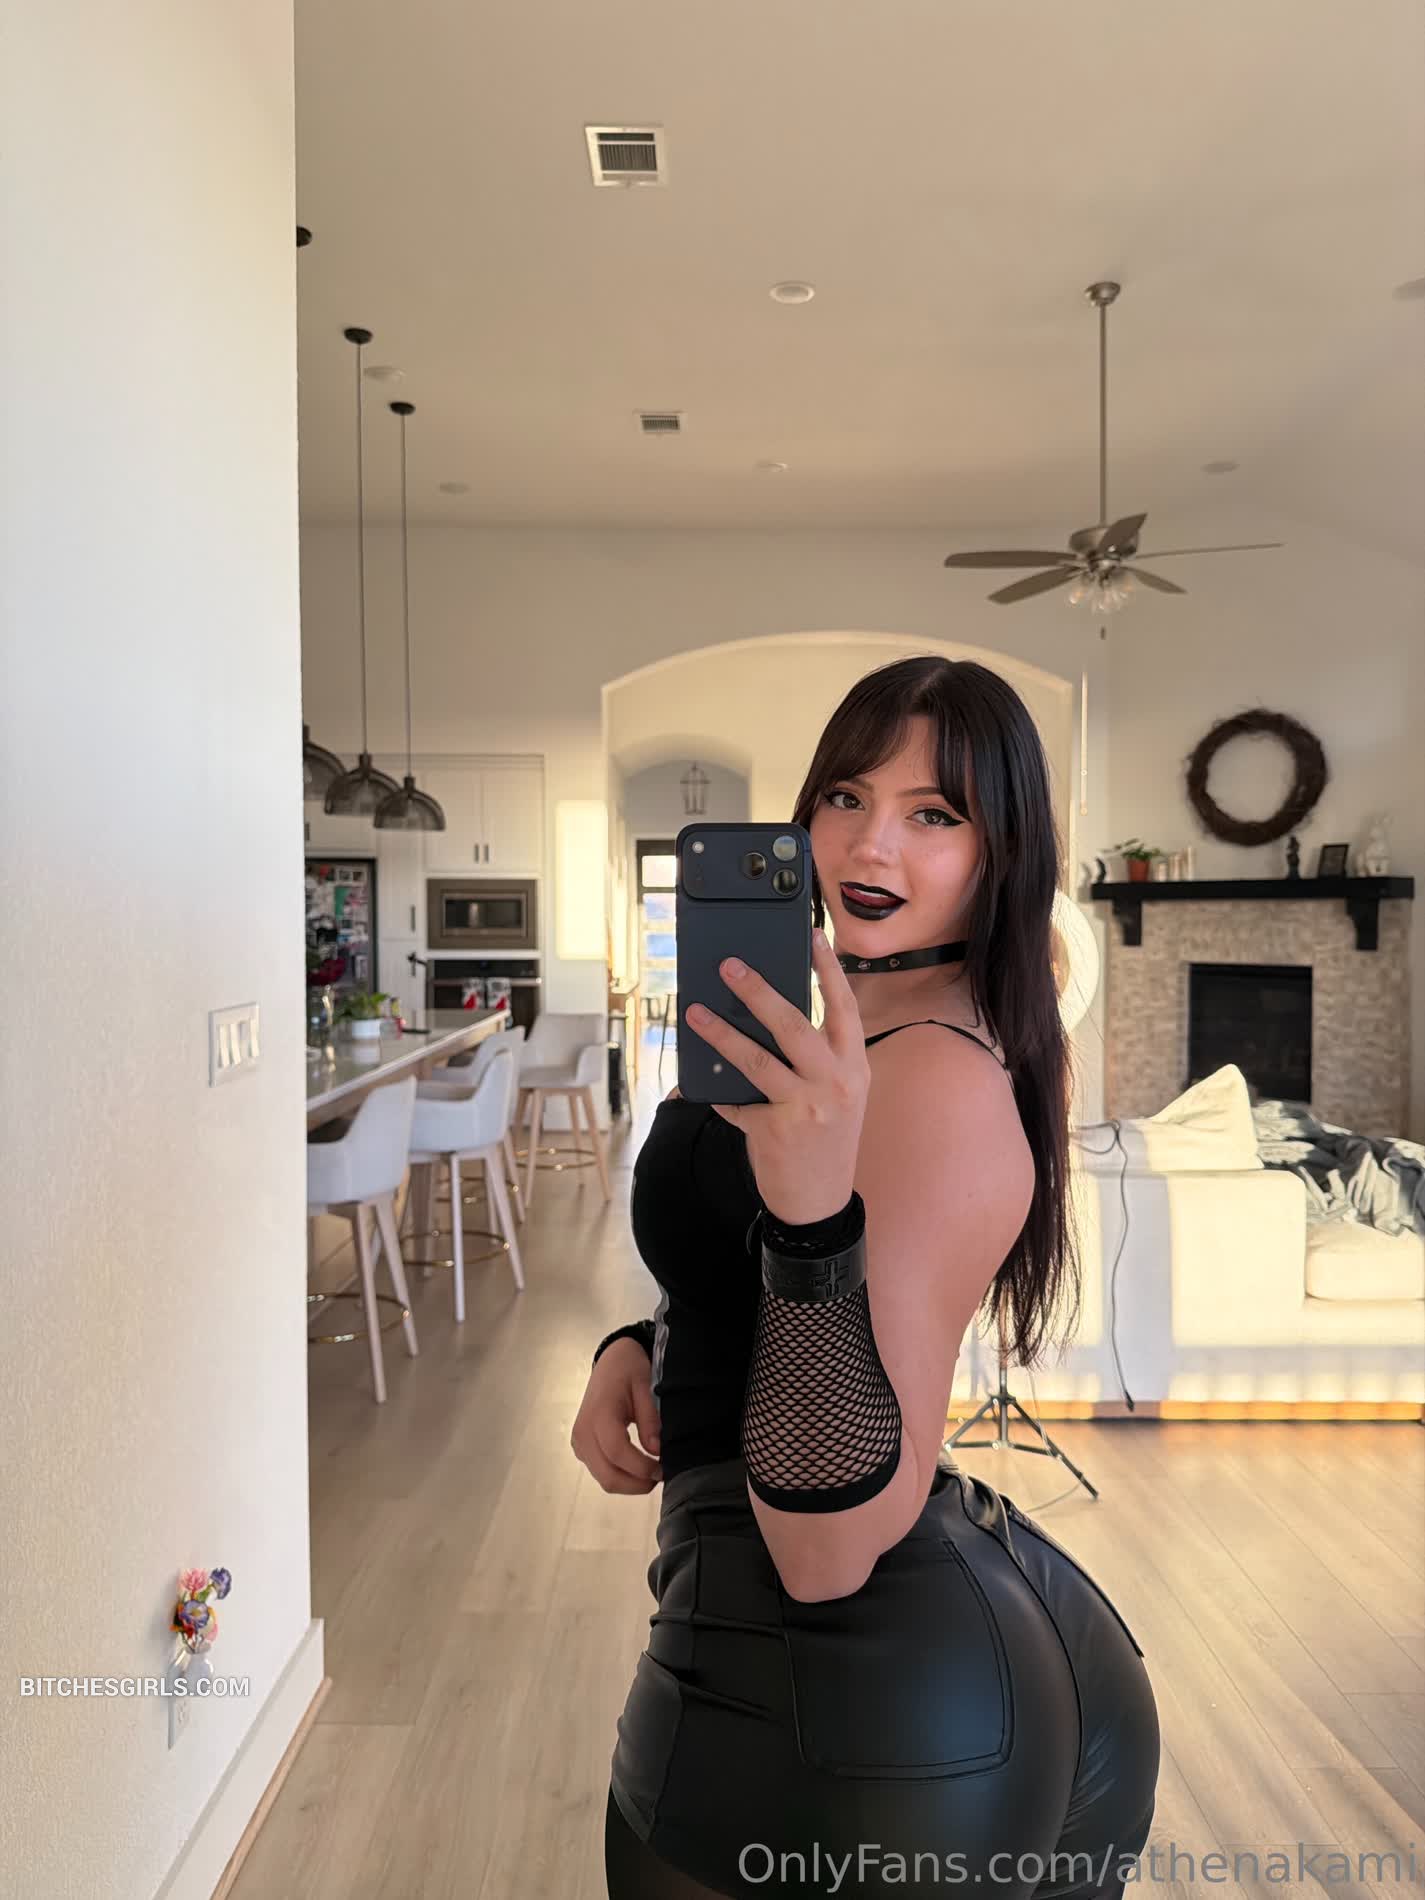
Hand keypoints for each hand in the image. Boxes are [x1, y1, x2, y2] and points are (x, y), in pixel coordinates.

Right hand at [570, 1338, 662, 1493]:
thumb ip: (650, 1419)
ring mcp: (580, 1443)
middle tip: (661, 1476)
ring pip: (604, 1479)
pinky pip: (601, 1472)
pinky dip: (621, 1477)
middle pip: (608, 1475)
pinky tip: (639, 1467)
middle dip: (637, 1484)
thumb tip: (656, 1451)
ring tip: (653, 1472)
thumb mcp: (645, 1386)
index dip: (641, 1467)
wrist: (610, 1362)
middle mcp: (583, 1433)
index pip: (617, 1452)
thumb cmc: (628, 1369)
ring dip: (630, 1484)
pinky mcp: (582, 1448)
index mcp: (599, 1414)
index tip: (664, 1469)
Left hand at [685, 928, 869, 1226]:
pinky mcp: (775, 1130)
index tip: (812, 935)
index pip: (844, 1006)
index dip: (828, 969)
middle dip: (757, 990)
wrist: (821, 1201)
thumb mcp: (838, 1093)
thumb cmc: (826, 1138)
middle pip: (792, 1023)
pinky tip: (702, 1081)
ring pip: (755, 1057)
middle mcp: (836, 1081)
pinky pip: (736, 1100)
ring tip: (694, 1012)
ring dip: (720, 1032)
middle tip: (728, 966)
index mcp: (854, 1065)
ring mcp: (806, 1106)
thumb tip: (770, 1013)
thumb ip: (818, 1057)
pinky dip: (717, 1091)